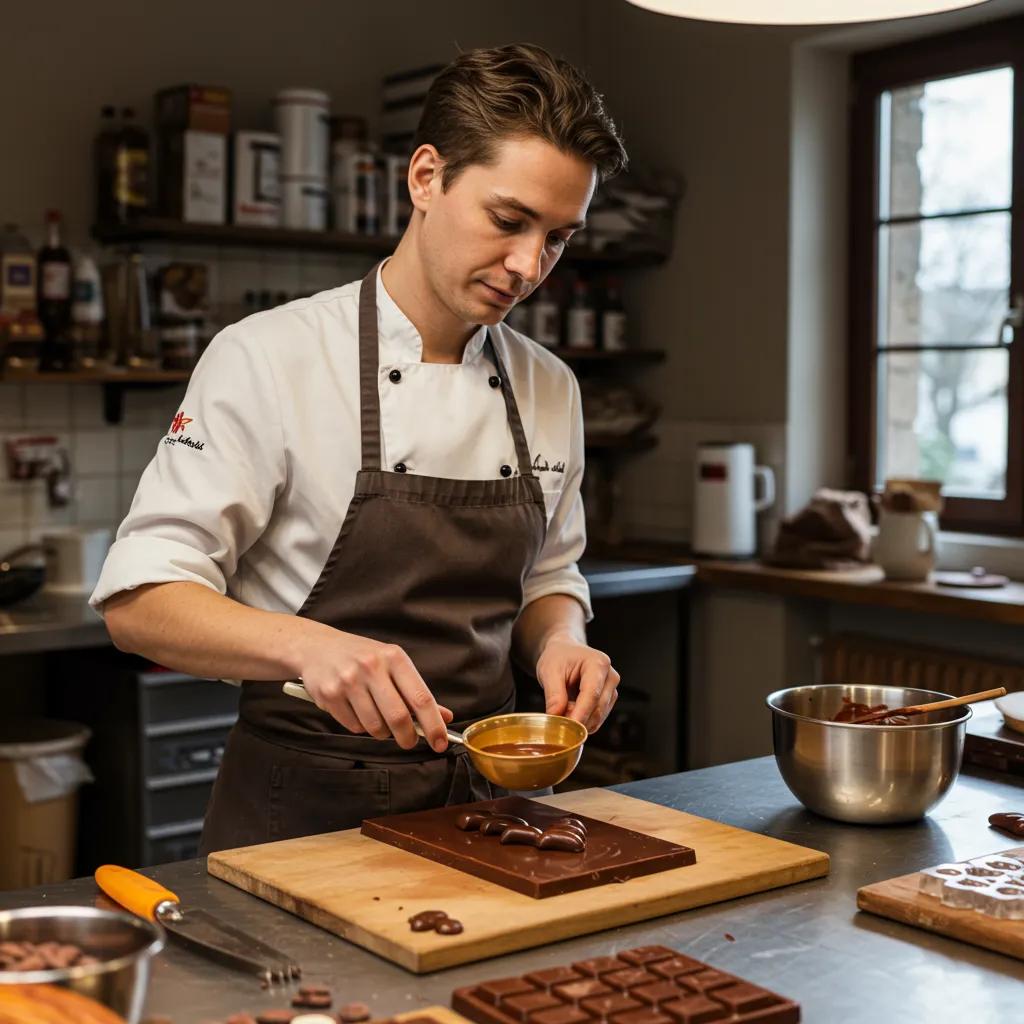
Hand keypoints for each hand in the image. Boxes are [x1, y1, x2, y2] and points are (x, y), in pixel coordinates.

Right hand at [296, 625, 451, 751]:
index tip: (440, 742)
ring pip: (375, 726)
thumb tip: (444, 717)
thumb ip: (416, 691)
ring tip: (377, 717)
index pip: (421, 698)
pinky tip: (356, 709)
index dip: (434, 725)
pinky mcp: (329, 695)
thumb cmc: (362, 657)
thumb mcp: (392, 664)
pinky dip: (360, 726)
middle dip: (407, 737)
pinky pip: (353, 726)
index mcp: (394, 657)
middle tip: (409, 741)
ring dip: (381, 732)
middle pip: (398, 717)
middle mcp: (372, 667)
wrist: (317, 647)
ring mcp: (349, 681)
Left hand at [535, 634, 619, 733]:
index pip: (592, 694)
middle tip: (556, 719)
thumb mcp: (549, 671)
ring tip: (562, 708)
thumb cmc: (558, 657)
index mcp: (598, 663)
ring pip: (599, 717)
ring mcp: (611, 689)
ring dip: (580, 720)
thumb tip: (556, 717)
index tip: (570, 727)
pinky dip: (583, 720)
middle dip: (578, 719)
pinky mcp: (608, 700)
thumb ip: (554, 695)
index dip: (581, 713)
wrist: (564, 652)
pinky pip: (597, 718)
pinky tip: (570, 710)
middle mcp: (610, 676)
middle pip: (598, 708)